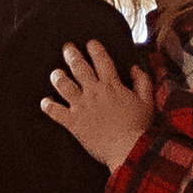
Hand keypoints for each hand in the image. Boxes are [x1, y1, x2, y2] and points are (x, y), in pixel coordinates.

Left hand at [43, 39, 155, 171]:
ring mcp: (81, 106)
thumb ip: (142, 82)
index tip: (90, 43)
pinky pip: (55, 112)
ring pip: (64, 85)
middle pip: (79, 67)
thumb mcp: (147, 101)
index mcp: (112, 85)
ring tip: (55, 73)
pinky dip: (48, 106)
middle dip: (71, 54)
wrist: (129, 149)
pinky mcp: (73, 122)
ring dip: (57, 77)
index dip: (94, 49)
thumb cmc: (139, 127)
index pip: (101, 60)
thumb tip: (134, 68)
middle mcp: (94, 92)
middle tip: (67, 48)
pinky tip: (44, 102)